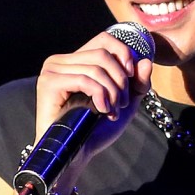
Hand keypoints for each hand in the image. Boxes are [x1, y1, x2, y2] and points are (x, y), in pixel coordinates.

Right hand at [34, 30, 152, 164]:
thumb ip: (137, 82)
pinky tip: (102, 110)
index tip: (132, 78)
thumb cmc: (96, 130)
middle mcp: (60, 61)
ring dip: (113, 91)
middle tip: (121, 103)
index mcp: (75, 61)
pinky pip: (85, 79)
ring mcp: (52, 70)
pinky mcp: (49, 83)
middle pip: (103, 53)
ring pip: (97, 66)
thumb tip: (145, 61)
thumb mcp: (124, 103)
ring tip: (112, 110)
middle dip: (121, 80)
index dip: (123, 54)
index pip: (104, 39)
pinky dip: (100, 95)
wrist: (76, 155)